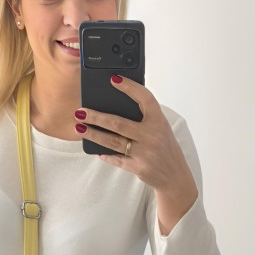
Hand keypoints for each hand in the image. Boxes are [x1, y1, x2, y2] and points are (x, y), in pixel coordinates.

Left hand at [75, 78, 197, 197]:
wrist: (174, 175)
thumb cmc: (164, 147)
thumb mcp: (160, 128)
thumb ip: (144, 117)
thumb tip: (115, 105)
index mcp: (159, 120)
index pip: (144, 98)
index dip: (130, 87)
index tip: (114, 79)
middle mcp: (152, 135)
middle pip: (118, 123)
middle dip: (96, 117)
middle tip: (80, 111)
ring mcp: (145, 153)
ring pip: (113, 141)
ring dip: (93, 134)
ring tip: (79, 128)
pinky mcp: (138, 167)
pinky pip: (116, 159)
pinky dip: (105, 154)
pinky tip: (95, 149)